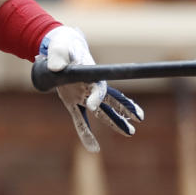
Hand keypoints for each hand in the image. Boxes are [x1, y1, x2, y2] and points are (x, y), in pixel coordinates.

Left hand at [39, 25, 143, 151]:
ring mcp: (83, 96)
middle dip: (123, 109)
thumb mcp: (58, 47)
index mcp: (90, 73)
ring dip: (114, 122)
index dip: (97, 96)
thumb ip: (58, 55)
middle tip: (138, 119)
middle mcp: (90, 87)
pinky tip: (93, 149)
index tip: (92, 106)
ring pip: (101, 112)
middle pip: (110, 100)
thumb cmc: (63, 46)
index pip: (98, 87)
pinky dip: (85, 134)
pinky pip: (80, 121)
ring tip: (130, 132)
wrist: (60, 48)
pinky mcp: (72, 102)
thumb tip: (56, 68)